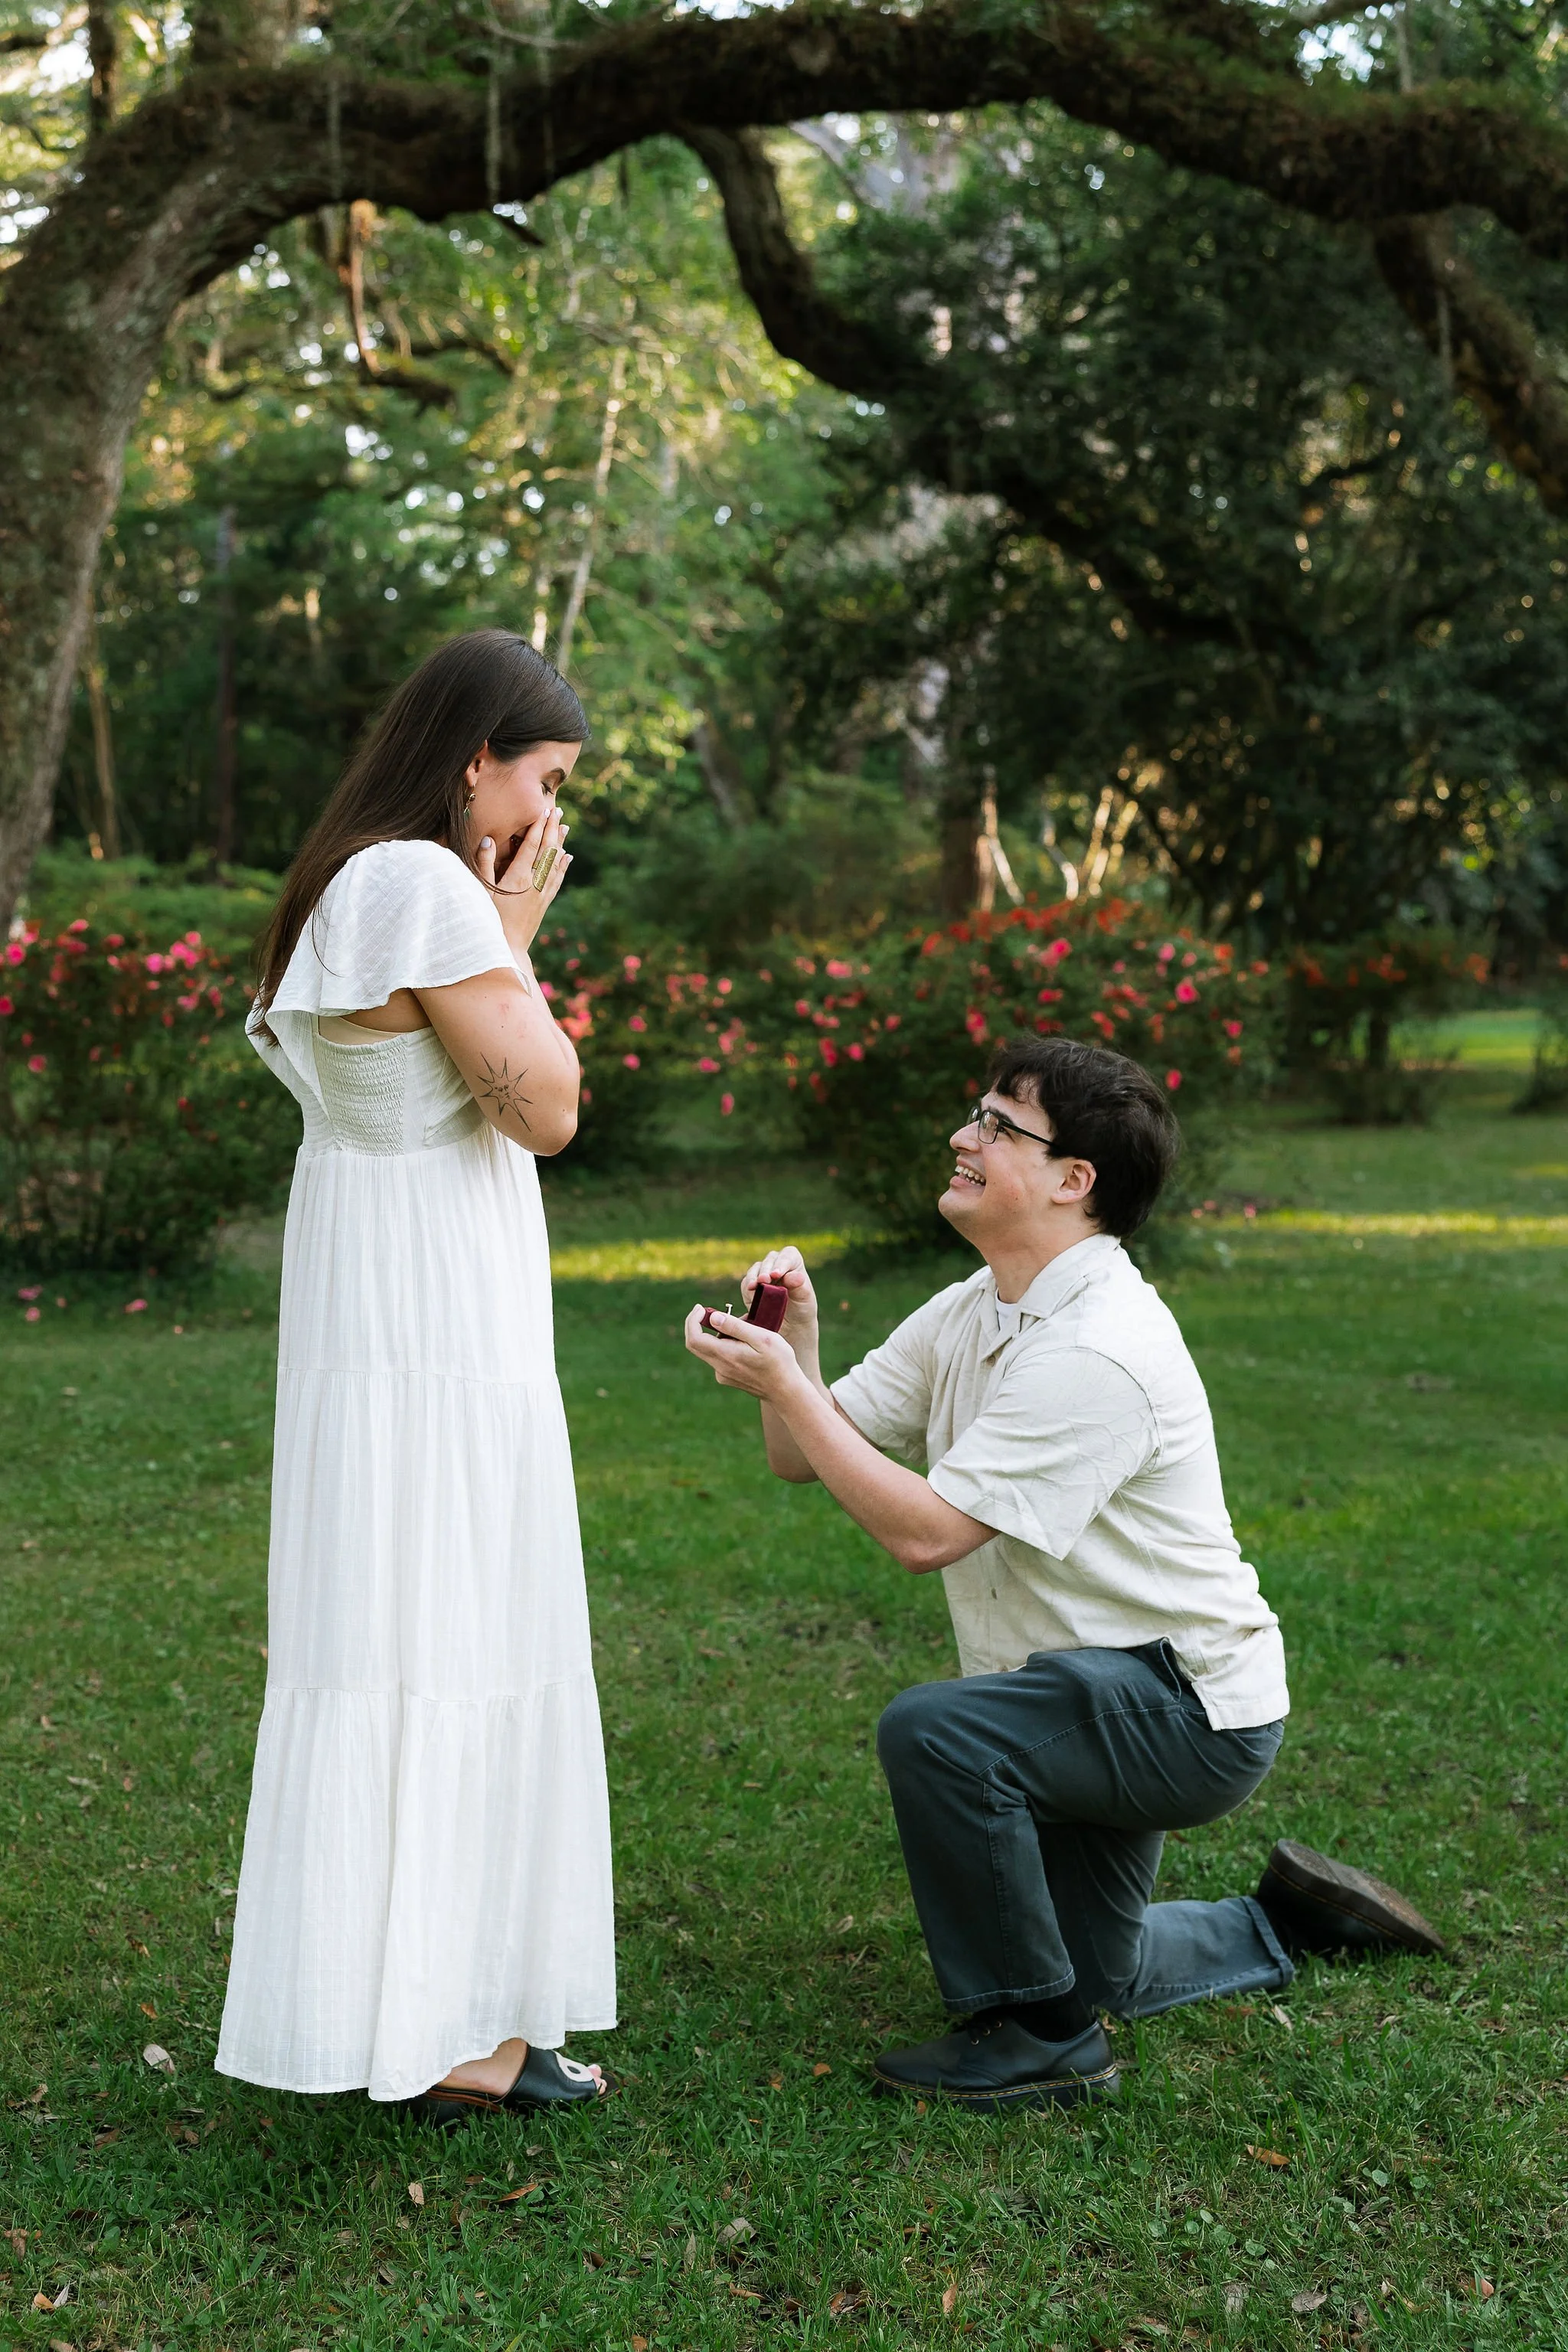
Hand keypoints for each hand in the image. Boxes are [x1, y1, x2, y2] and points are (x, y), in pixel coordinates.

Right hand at [478, 806, 571, 955]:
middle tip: (557, 810)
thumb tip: (488, 840)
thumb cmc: (487, 920)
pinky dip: (563, 865)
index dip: (539, 826)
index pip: (532, 845)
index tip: (544, 810)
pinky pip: (557, 879)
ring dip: (561, 843)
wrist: (506, 951)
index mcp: (518, 877)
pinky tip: (567, 857)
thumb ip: (483, 864)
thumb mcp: (480, 891)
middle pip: (547, 850)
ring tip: (566, 826)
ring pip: (555, 862)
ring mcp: (542, 894)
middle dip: (553, 828)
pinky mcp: (545, 903)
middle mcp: (535, 883)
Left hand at [684, 1303, 810, 1406]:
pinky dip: (723, 1344)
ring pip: (708, 1349)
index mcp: (726, 1356)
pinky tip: (744, 1341)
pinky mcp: (728, 1377)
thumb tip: (713, 1317)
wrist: (786, 1391)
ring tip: (741, 1326)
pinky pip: (717, 1357)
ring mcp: (723, 1374)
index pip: (694, 1338)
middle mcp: (720, 1367)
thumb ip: (736, 1327)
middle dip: (697, 1324)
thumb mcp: (763, 1338)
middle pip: (695, 1344)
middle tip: (708, 1311)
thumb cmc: (779, 1362)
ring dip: (715, 1333)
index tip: (701, 1307)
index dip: (692, 1320)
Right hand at [738, 1246, 818, 1350]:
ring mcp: (762, 1273)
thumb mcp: (805, 1297)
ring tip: (753, 1287)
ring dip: (753, 1278)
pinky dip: (747, 1289)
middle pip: (769, 1261)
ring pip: (755, 1270)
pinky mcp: (750, 1286)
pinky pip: (746, 1284)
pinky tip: (751, 1296)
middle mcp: (776, 1264)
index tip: (776, 1274)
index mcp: (793, 1262)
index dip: (781, 1263)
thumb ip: (800, 1285)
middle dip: (765, 1271)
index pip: (787, 1256)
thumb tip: (794, 1276)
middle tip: (763, 1281)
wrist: (791, 1325)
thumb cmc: (802, 1307)